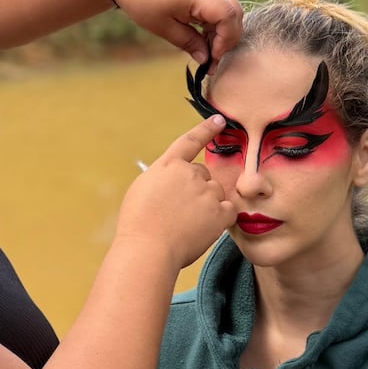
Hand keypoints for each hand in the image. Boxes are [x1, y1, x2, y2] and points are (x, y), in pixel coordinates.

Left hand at [110, 0, 241, 67]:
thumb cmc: (142, 0)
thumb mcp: (163, 27)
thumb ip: (188, 43)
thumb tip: (206, 59)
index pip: (229, 16)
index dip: (226, 39)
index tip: (213, 56)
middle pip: (234, 12)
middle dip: (228, 37)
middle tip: (212, 57)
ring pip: (227, 9)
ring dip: (222, 30)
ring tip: (204, 49)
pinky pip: (217, 4)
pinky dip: (214, 21)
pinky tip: (200, 34)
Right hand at [117, 113, 236, 268]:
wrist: (148, 248)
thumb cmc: (138, 224)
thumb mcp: (141, 190)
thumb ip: (161, 179)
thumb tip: (173, 181)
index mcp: (168, 166)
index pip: (190, 141)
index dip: (206, 129)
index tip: (219, 120)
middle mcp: (189, 173)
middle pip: (204, 175)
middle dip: (197, 189)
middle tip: (181, 212)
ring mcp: (206, 192)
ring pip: (216, 193)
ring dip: (208, 204)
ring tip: (188, 224)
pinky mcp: (219, 212)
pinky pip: (228, 210)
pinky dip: (220, 219)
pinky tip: (204, 229)